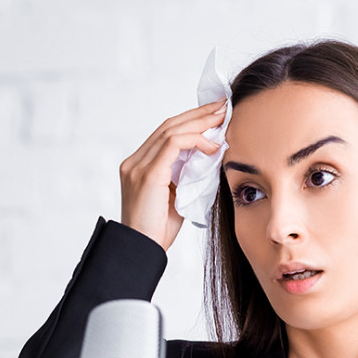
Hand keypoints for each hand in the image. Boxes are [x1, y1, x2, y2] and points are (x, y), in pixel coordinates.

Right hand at [118, 98, 226, 251]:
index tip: (214, 116)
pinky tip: (213, 147)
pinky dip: (196, 141)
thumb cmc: (158, 231)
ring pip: (171, 130)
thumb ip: (186, 175)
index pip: (166, 133)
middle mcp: (134, 162)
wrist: (142, 251)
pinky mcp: (147, 174)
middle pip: (168, 125)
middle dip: (198, 114)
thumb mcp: (176, 197)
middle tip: (223, 106)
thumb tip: (210, 157)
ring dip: (200, 123)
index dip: (191, 121)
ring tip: (222, 118)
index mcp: (139, 166)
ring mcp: (138, 166)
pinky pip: (174, 145)